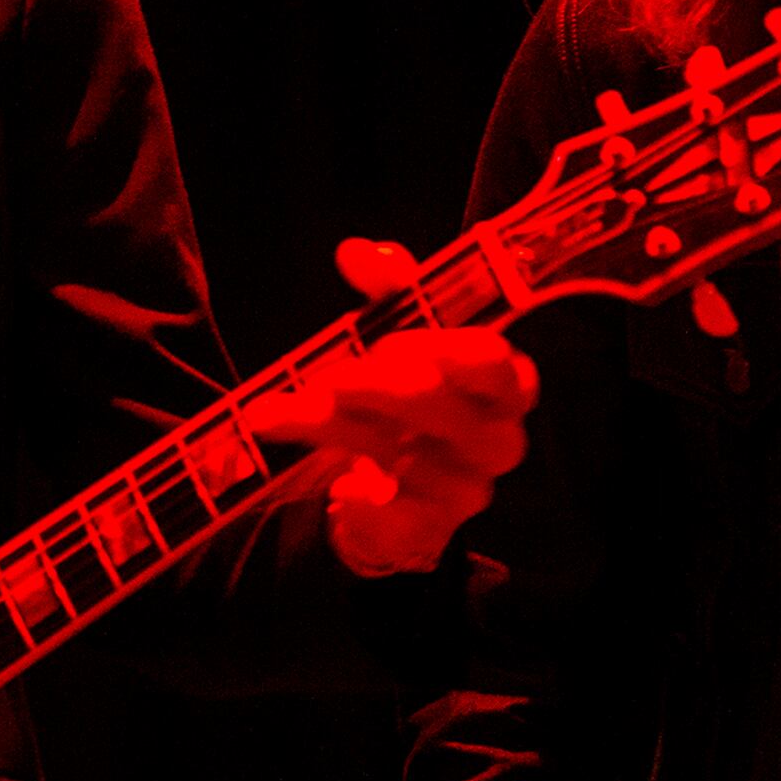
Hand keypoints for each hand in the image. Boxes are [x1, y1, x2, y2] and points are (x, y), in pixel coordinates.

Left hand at [243, 237, 536, 576]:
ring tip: (273, 412)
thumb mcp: (403, 336)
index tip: (383, 339)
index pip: (489, 358)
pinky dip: (350, 488)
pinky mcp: (431, 529)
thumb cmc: (409, 400)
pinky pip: (385, 506)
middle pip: (434, 399)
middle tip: (327, 374)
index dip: (434, 343)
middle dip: (372, 382)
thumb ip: (392, 289)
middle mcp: (498, 439)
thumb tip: (358, 251)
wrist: (394, 495)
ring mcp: (469, 489)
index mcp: (507, 384)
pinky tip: (331, 478)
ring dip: (328, 425)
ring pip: (394, 448)